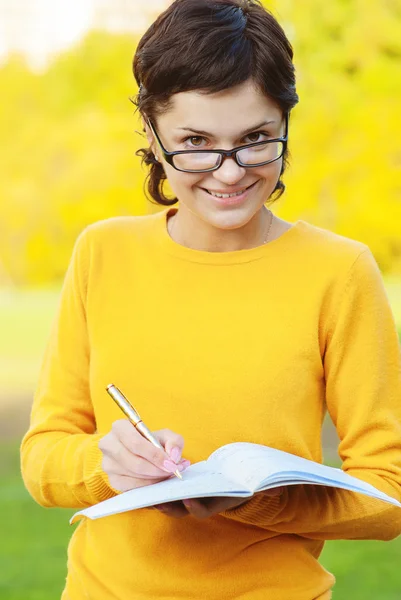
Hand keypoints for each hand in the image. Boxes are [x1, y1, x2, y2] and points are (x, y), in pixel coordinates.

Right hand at [98, 420, 190, 491]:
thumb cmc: (152, 441)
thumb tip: (173, 456)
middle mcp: (109, 445)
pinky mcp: (112, 480)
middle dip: (157, 469)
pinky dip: (148, 485)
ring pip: (135, 476)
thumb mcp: (165, 436)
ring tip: (169, 473)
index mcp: (119, 427)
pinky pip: (132, 487)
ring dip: (155, 478)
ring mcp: (108, 464)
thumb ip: (174, 441)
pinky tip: (158, 480)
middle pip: (135, 463)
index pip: (136, 443)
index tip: (171, 463)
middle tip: (173, 471)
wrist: (140, 452)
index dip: (155, 455)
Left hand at [154, 488, 283, 518]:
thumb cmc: (247, 477)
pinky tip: (145, 485)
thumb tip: (276, 488)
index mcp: (220, 502)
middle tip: (156, 500)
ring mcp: (193, 498)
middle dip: (169, 507)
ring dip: (159, 500)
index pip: (206, 510)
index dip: (197, 507)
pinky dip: (157, 491)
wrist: (237, 475)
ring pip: (172, 504)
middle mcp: (205, 503)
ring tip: (145, 494)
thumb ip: (266, 485)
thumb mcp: (257, 481)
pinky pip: (167, 494)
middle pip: (183, 510)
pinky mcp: (183, 491)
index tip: (188, 499)